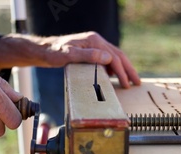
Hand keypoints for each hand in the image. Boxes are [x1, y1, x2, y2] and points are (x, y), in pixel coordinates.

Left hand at [0, 32, 140, 88]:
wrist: (43, 50)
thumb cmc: (54, 54)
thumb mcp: (69, 56)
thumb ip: (89, 56)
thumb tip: (108, 58)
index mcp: (94, 41)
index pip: (114, 57)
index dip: (123, 72)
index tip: (128, 85)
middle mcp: (96, 40)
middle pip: (118, 55)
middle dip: (129, 70)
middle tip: (137, 83)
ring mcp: (93, 45)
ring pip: (114, 56)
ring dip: (124, 68)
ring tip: (131, 80)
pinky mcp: (90, 50)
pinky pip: (107, 58)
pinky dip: (114, 67)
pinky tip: (114, 76)